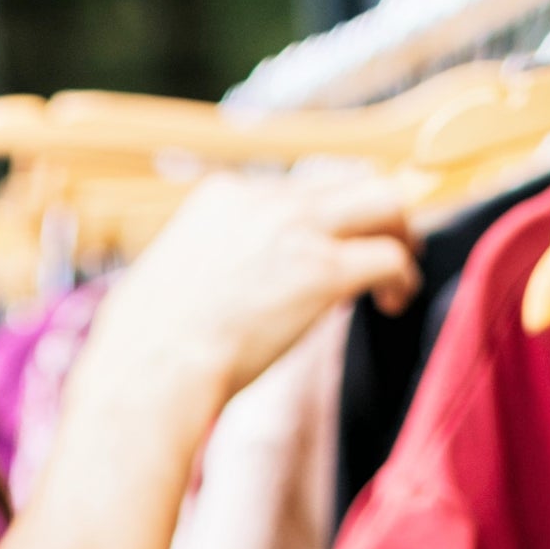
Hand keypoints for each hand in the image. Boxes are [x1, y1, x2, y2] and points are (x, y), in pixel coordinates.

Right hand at [79, 170, 417, 437]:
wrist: (152, 367)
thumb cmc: (145, 346)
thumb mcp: (168, 279)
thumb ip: (201, 269)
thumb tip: (208, 295)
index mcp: (223, 196)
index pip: (294, 190)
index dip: (317, 221)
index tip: (321, 252)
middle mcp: (265, 200)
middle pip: (345, 181)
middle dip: (371, 211)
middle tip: (385, 243)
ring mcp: (298, 231)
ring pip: (383, 201)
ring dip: (401, 231)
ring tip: (403, 268)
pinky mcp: (325, 271)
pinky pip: (390, 257)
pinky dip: (404, 275)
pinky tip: (396, 300)